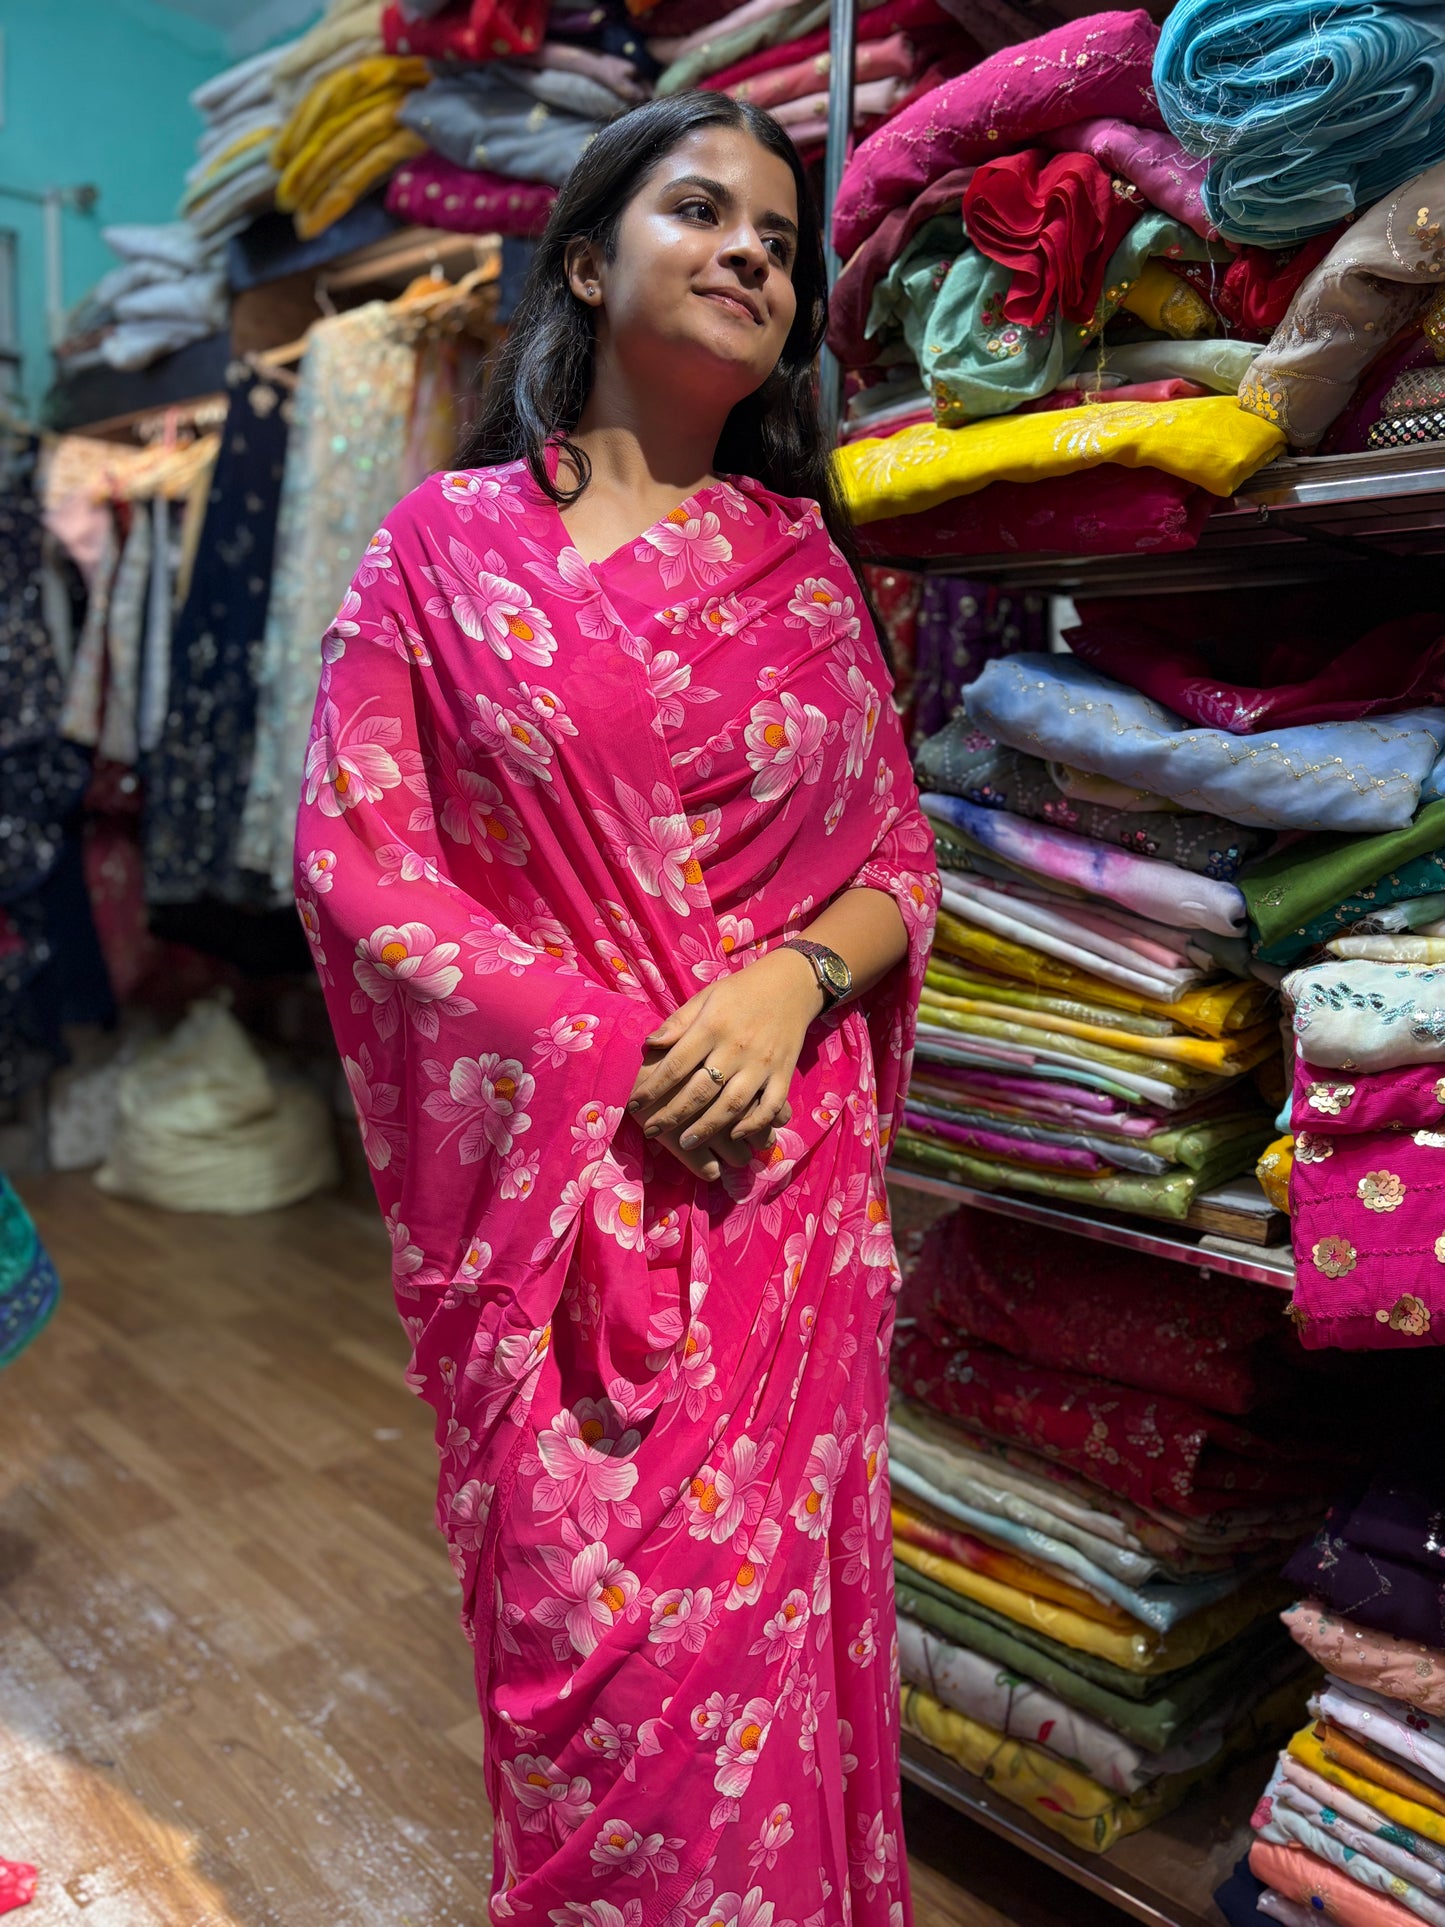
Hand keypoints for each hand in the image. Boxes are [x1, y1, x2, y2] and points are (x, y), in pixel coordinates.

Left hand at [628, 949, 823, 1150]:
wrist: (790, 985)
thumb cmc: (739, 993)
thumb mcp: (704, 998)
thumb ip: (677, 1023)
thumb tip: (648, 1046)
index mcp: (713, 1026)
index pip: (676, 1064)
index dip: (653, 1087)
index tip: (634, 1103)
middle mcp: (737, 1047)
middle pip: (700, 1090)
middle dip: (672, 1115)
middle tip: (652, 1130)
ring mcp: (762, 1063)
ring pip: (733, 1104)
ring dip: (707, 1127)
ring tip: (685, 1143)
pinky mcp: (784, 1073)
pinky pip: (770, 1106)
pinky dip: (753, 1124)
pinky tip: (734, 1135)